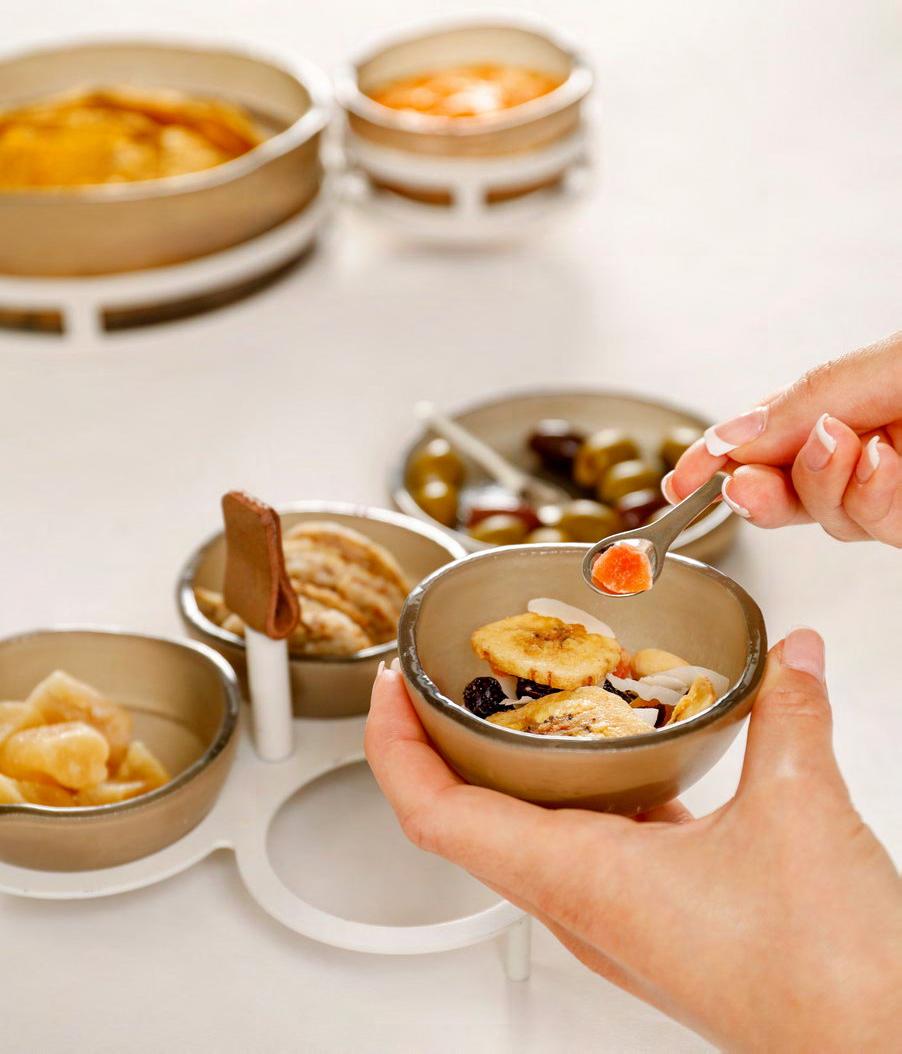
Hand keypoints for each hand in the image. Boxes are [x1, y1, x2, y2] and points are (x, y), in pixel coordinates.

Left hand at [365, 630, 901, 1051]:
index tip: (389, 689)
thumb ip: (789, 715)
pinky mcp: (649, 916)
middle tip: (441, 679)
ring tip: (519, 699)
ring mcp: (610, 914)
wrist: (873, 1047)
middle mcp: (578, 903)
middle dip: (438, 744)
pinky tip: (620, 753)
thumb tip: (793, 656)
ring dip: (506, 767)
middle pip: (463, 819)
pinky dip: (577, 790)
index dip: (395, 748)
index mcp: (577, 877)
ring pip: (522, 832)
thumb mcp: (800, 810)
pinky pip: (585, 842)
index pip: (436, 814)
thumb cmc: (822, 973)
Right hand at [664, 332, 901, 544]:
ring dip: (824, 485)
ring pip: (827, 516)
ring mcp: (887, 487)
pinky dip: (870, 501)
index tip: (681, 482)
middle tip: (740, 486)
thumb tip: (733, 438)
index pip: (764, 436)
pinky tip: (883, 465)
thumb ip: (805, 401)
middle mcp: (863, 446)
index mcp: (847, 401)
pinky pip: (874, 528)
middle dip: (756, 491)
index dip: (717, 460)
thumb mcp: (875, 368)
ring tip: (844, 445)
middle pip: (787, 488)